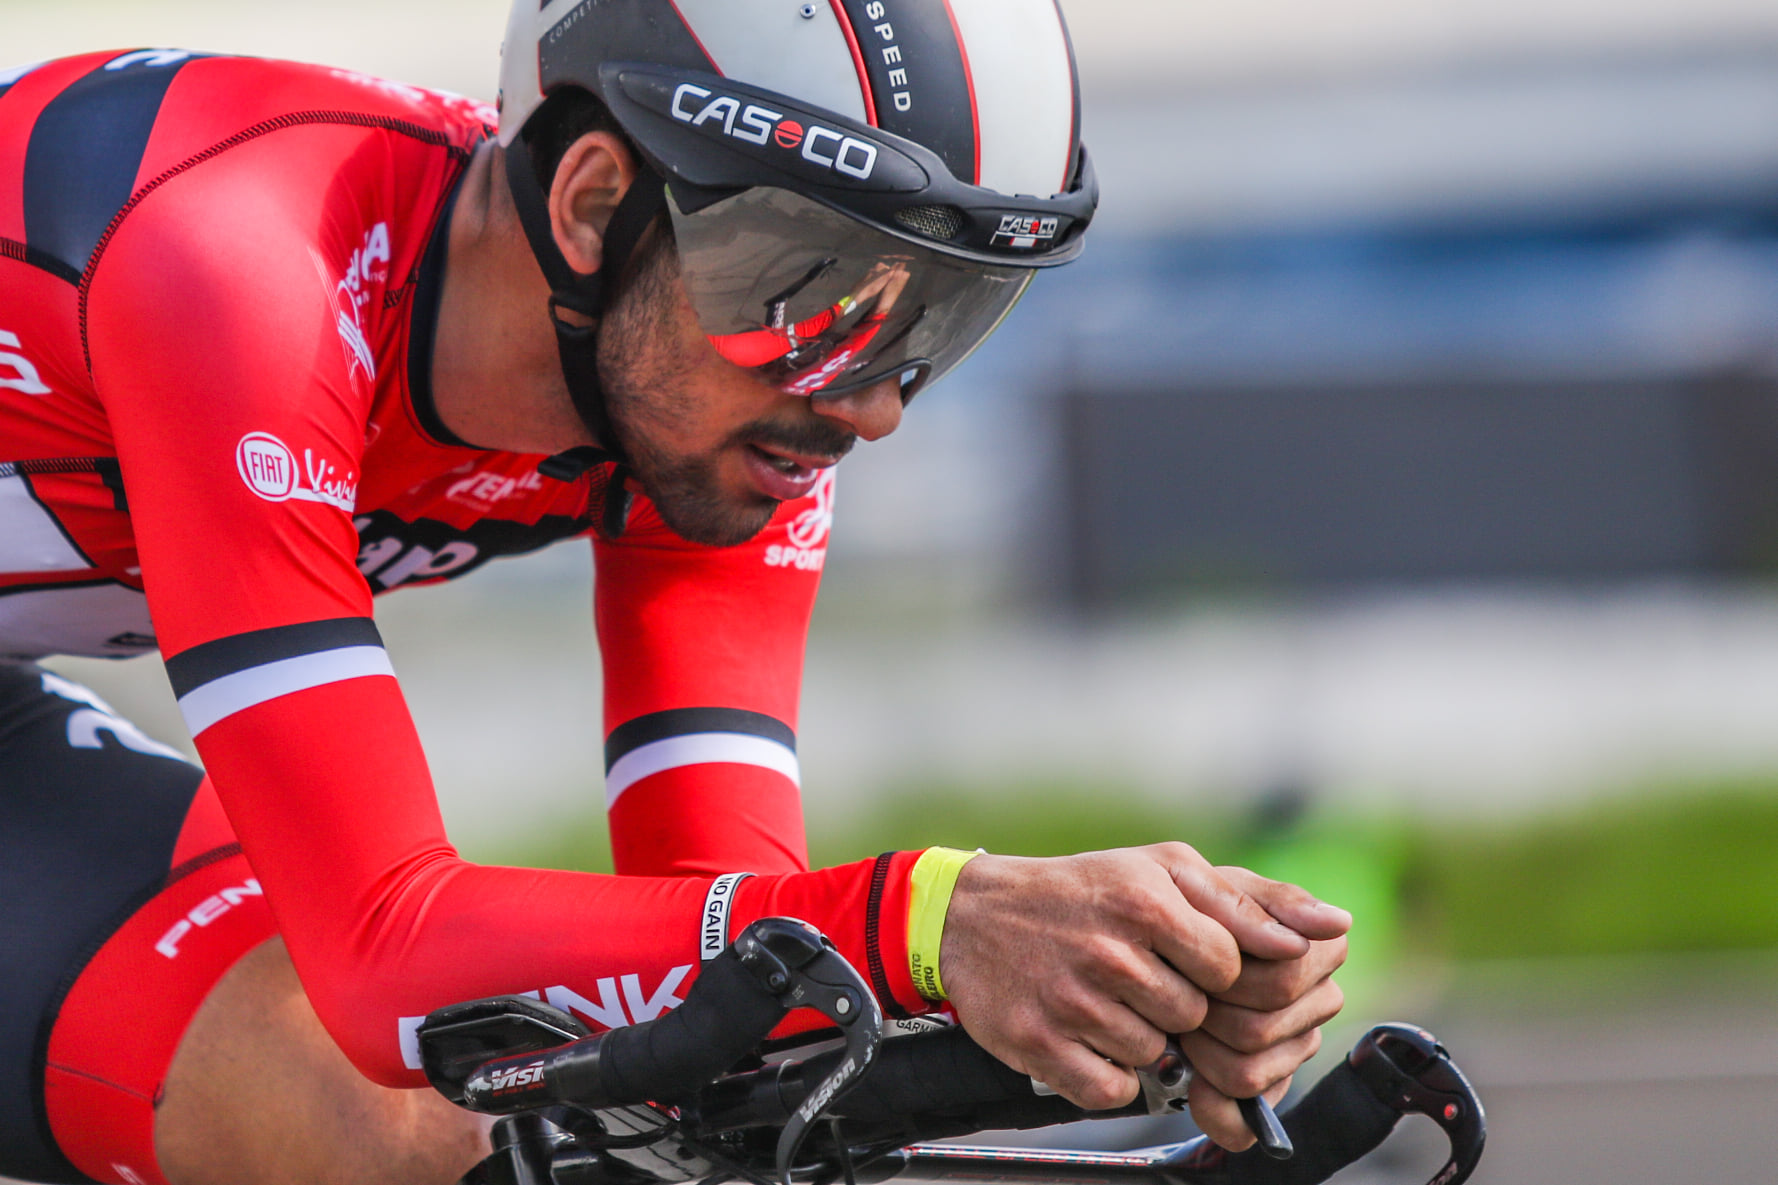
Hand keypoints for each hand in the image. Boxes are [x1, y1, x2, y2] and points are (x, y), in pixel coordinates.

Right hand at [936, 844, 1323, 1112]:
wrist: (972, 916)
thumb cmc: (1083, 890)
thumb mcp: (1163, 868)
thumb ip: (1250, 898)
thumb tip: (1336, 925)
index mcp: (1146, 902)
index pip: (1230, 968)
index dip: (1213, 970)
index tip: (1181, 955)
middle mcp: (1110, 952)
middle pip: (1194, 1017)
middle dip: (1176, 1004)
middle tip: (1136, 977)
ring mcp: (1073, 1003)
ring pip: (1156, 1057)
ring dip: (1141, 1038)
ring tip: (1106, 1000)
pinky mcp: (1041, 1046)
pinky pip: (1113, 1091)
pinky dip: (1107, 1074)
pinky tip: (1087, 1035)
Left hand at [1179, 868, 1349, 1149]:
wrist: (1144, 950)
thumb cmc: (1183, 913)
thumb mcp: (1212, 890)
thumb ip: (1268, 904)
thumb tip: (1338, 922)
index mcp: (1318, 951)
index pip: (1280, 983)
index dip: (1226, 978)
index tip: (1195, 960)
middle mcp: (1319, 1002)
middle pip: (1259, 1030)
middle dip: (1208, 1013)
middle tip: (1181, 994)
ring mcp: (1297, 1049)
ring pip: (1247, 1074)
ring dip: (1201, 1052)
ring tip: (1183, 1025)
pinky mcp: (1271, 1091)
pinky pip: (1245, 1123)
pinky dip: (1212, 1108)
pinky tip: (1192, 1082)